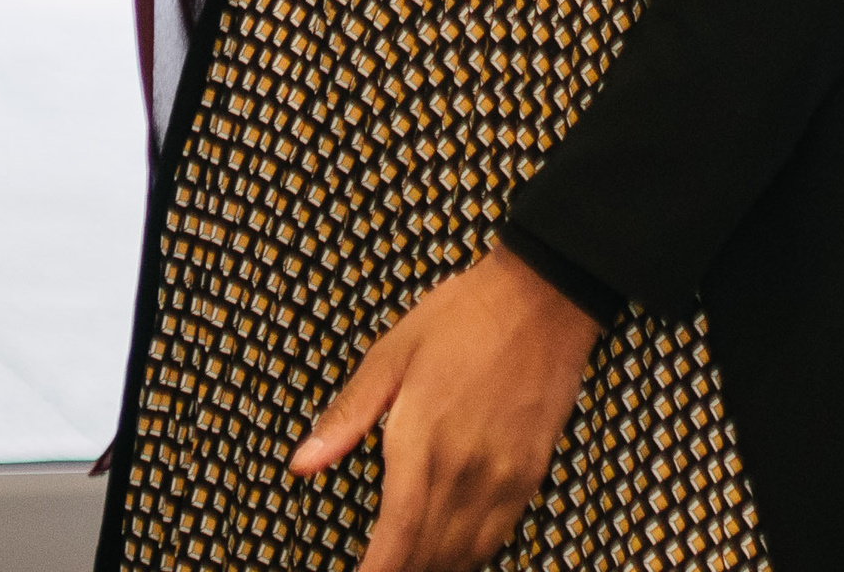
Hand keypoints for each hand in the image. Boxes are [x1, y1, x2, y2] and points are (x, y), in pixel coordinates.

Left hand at [288, 246, 600, 571]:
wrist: (542, 299)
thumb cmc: (462, 317)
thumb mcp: (390, 355)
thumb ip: (347, 417)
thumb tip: (301, 463)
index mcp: (424, 441)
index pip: (397, 538)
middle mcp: (467, 471)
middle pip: (429, 555)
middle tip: (376, 568)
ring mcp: (504, 478)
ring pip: (466, 555)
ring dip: (434, 567)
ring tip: (407, 564)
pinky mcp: (531, 475)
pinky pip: (498, 537)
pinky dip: (470, 555)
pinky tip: (452, 550)